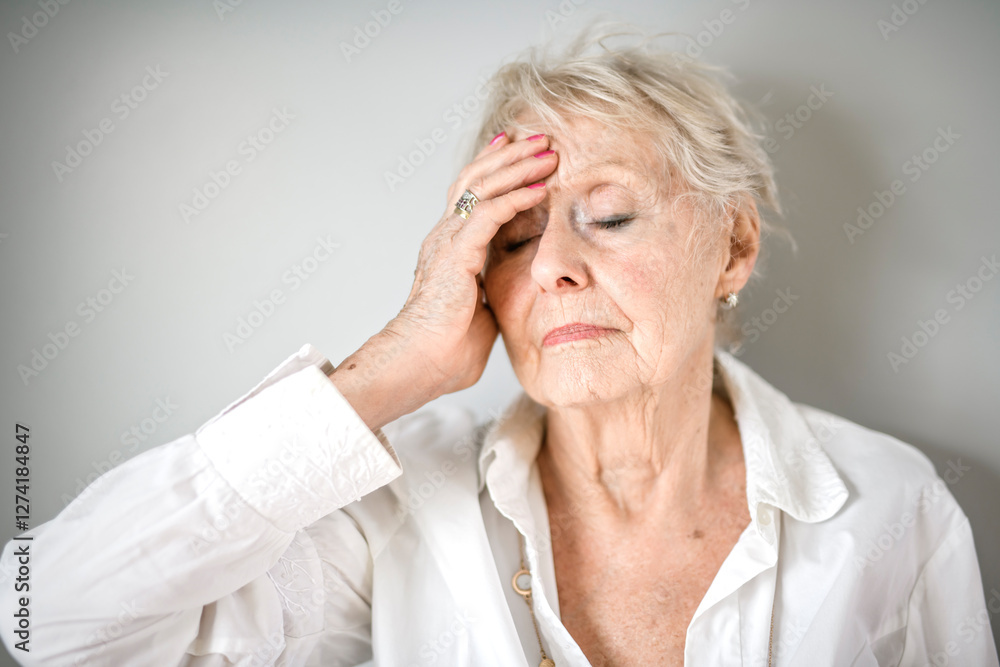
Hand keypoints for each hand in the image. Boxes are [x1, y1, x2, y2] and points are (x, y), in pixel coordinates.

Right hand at [388, 131, 557, 397]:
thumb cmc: (447, 351)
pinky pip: (489, 214)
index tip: (520, 150)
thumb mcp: (483, 311)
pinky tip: (541, 188)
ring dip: (517, 166)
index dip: (494, 169)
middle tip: (541, 139)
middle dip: (510, 155)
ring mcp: (446, 242)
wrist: (420, 366)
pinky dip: (516, 197)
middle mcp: (444, 237)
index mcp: (450, 248)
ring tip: (547, 151)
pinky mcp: (454, 254)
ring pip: (481, 187)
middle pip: (475, 179)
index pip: (471, 195)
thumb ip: (495, 292)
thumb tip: (513, 293)